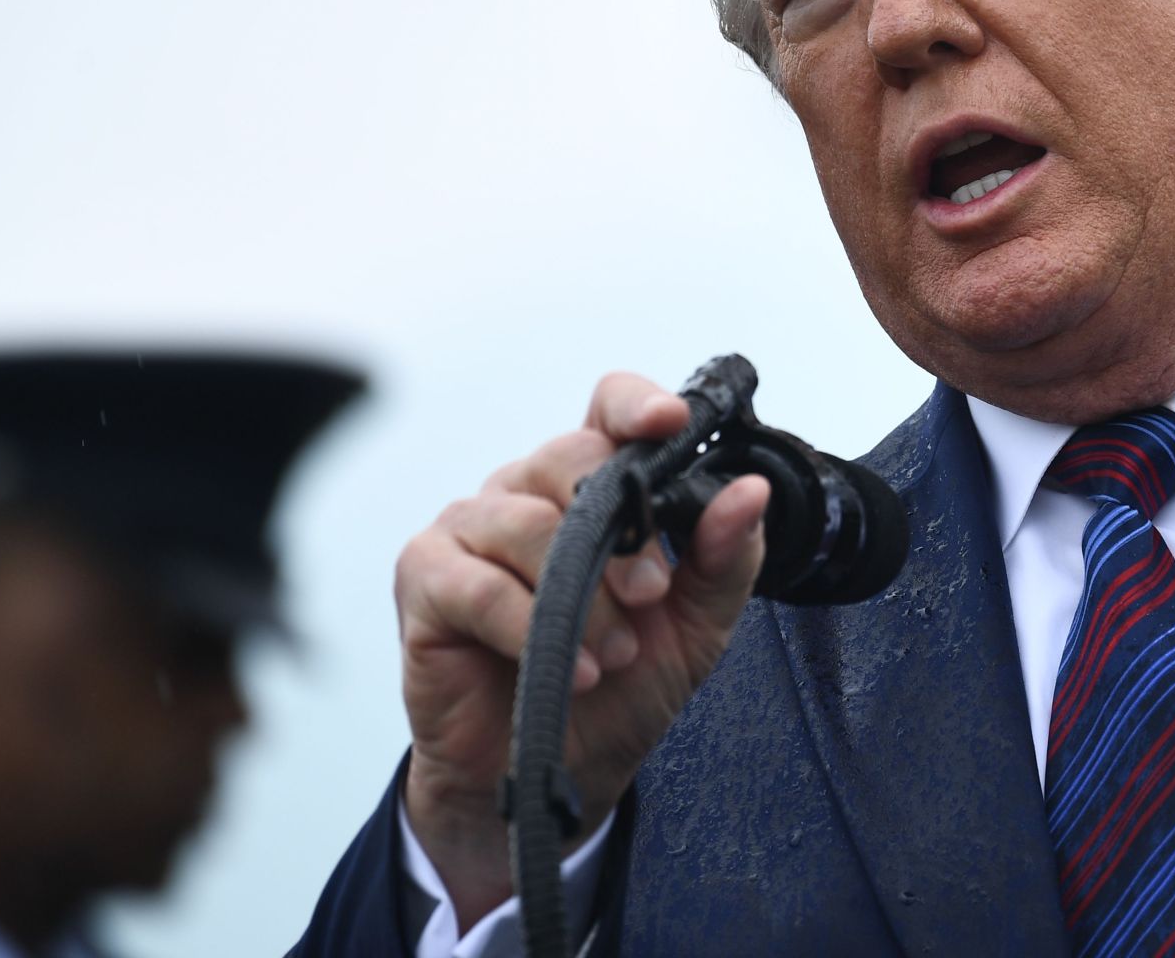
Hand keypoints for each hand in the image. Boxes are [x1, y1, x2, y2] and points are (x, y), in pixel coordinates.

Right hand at [395, 373, 768, 929]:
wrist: (560, 769)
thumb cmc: (620, 682)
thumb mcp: (698, 623)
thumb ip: (726, 555)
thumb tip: (749, 491)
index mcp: (591, 485)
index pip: (608, 407)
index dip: (637, 405)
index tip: (670, 424)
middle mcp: (526, 490)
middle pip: (568, 457)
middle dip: (623, 532)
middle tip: (653, 597)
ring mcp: (468, 530)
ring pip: (525, 525)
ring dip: (582, 599)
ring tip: (613, 657)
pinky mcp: (425, 580)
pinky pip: (476, 584)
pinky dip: (529, 629)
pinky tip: (571, 672)